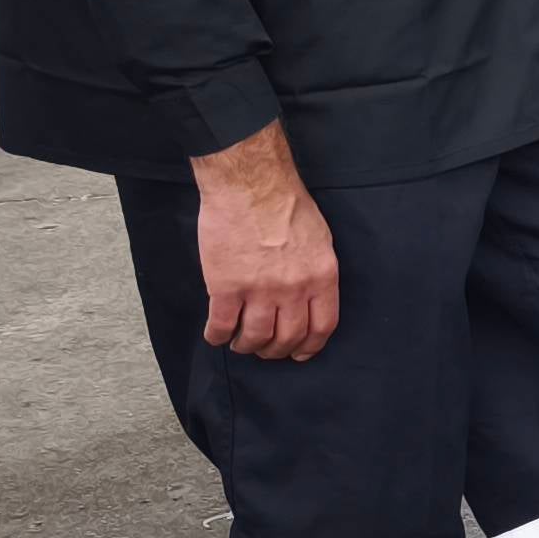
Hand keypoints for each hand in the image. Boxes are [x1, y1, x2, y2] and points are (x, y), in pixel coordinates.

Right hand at [191, 123, 339, 361]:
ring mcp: (259, 290)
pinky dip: (217, 336)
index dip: (310, 346)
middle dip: (276, 351)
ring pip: (255, 337)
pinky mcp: (226, 286)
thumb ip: (317, 272)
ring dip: (246, 346)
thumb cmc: (286, 204)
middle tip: (265, 350)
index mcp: (321, 277)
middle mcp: (294, 289)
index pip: (323, 326)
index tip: (300, 353)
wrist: (250, 185)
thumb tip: (311, 297)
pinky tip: (215, 335)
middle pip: (288, 337)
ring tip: (240, 343)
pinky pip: (221, 325)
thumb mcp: (320, 239)